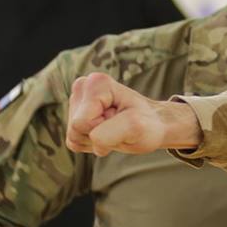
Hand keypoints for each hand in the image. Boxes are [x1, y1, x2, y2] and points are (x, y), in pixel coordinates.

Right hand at [66, 72, 201, 155]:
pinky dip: (92, 143)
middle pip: (75, 129)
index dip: (103, 128)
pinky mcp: (74, 116)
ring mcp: (76, 101)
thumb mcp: (136, 127)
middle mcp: (82, 87)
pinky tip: (107, 132)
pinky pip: (74, 142)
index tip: (121, 119)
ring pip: (73, 136)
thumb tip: (93, 140)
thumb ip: (108, 133)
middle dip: (98, 134)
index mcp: (96, 83)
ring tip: (114, 128)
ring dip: (96, 140)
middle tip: (119, 125)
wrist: (153, 125)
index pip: (82, 122)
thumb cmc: (147, 123)